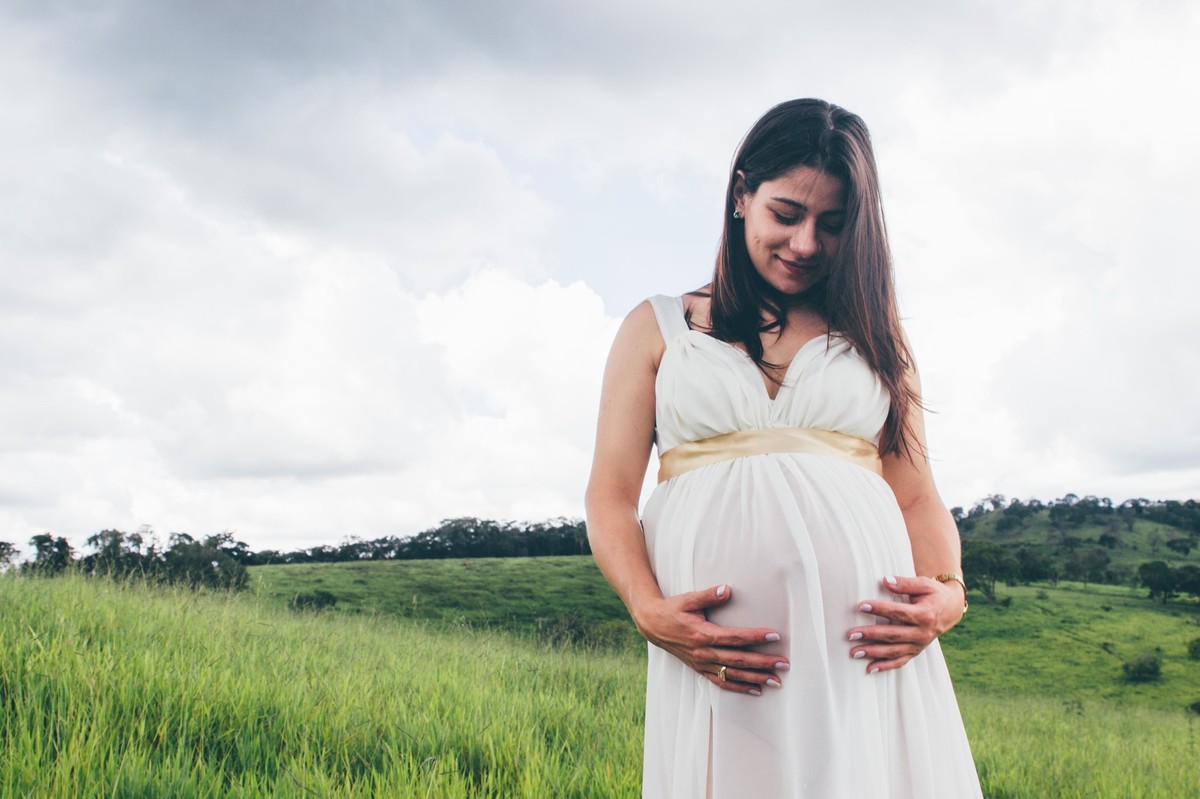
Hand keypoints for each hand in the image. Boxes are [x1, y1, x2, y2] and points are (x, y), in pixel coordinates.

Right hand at [633, 584, 788, 695]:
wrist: (652, 626)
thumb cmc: (672, 609)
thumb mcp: (687, 599)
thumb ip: (708, 594)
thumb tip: (727, 590)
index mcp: (703, 634)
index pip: (735, 637)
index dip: (755, 637)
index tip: (775, 636)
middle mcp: (704, 653)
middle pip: (738, 660)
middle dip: (763, 663)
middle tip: (784, 664)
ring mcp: (702, 664)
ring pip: (733, 674)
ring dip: (756, 678)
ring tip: (776, 681)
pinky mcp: (700, 669)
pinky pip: (722, 682)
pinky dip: (740, 687)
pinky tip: (756, 690)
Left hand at [846, 575, 965, 673]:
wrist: (951, 609)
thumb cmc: (934, 593)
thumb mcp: (924, 584)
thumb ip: (905, 583)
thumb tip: (885, 580)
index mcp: (925, 615)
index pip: (899, 613)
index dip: (880, 609)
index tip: (861, 606)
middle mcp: (923, 633)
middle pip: (894, 635)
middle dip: (871, 635)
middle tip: (851, 634)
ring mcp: (920, 644)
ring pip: (894, 651)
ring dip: (873, 653)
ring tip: (854, 652)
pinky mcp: (916, 651)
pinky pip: (900, 661)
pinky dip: (885, 666)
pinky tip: (870, 669)